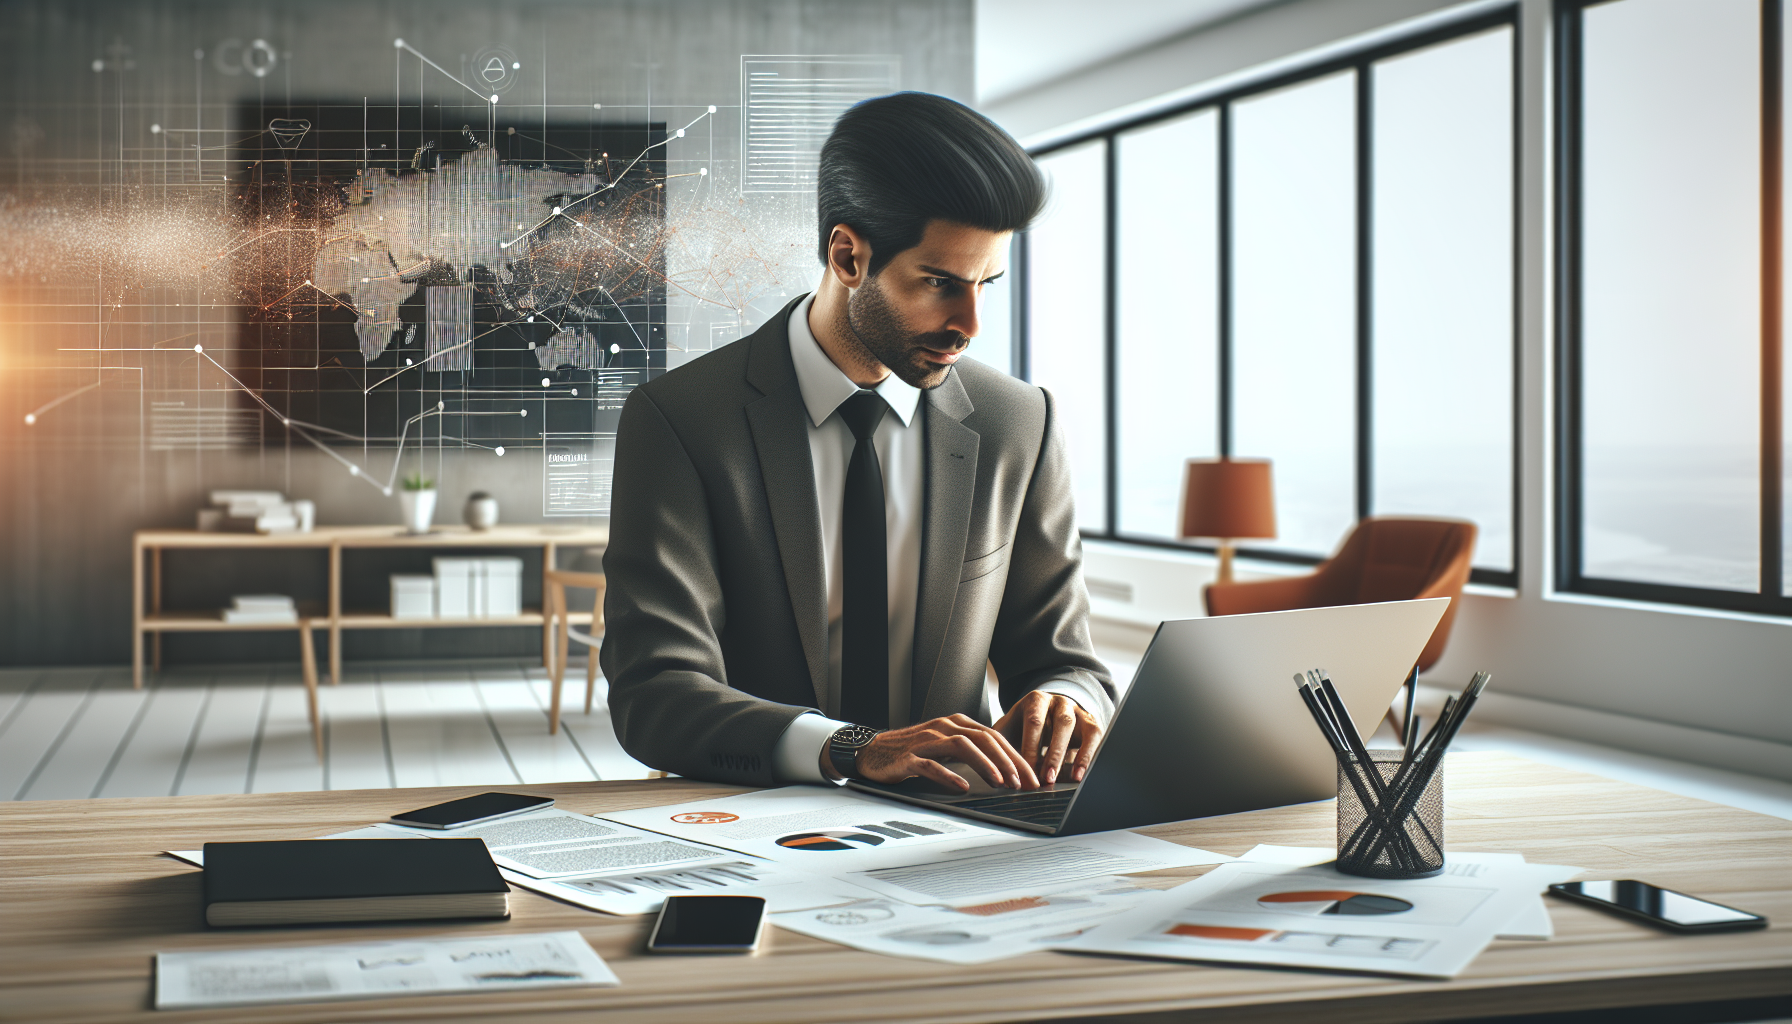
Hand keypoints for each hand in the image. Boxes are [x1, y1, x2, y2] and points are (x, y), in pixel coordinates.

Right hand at [831, 714, 1040, 791]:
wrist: (872, 752)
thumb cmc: (912, 752)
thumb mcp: (945, 748)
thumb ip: (971, 752)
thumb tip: (1005, 771)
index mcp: (956, 723)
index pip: (994, 736)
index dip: (1015, 756)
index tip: (1031, 776)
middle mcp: (943, 727)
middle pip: (984, 738)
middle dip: (1008, 761)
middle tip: (1024, 782)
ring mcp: (925, 740)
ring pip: (963, 746)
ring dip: (985, 764)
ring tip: (1001, 782)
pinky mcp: (908, 757)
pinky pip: (931, 765)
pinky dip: (948, 775)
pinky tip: (962, 787)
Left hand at [994, 691, 1102, 784]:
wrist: (1048, 713)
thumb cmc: (1024, 726)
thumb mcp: (1011, 729)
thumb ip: (1002, 745)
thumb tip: (992, 770)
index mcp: (1036, 700)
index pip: (1034, 721)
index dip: (1030, 747)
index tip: (1025, 771)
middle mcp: (1060, 702)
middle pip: (1061, 724)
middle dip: (1054, 753)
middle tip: (1047, 779)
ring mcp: (1078, 712)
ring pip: (1084, 730)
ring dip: (1078, 756)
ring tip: (1072, 779)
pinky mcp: (1092, 724)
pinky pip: (1095, 739)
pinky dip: (1090, 757)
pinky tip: (1082, 775)